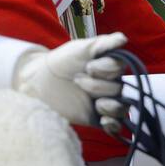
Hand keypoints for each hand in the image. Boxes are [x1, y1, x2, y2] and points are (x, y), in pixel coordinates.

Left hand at [13, 32, 128, 127]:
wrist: (41, 81)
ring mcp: (104, 102)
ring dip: (109, 106)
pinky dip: (112, 124)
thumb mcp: (81, 48)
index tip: (88, 66)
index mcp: (109, 67)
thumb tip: (123, 39)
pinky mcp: (96, 118)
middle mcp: (110, 85)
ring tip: (95, 103)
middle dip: (97, 86)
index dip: (106, 68)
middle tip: (77, 81)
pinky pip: (114, 126)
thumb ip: (104, 43)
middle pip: (119, 89)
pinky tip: (103, 120)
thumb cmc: (63, 61)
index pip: (120, 68)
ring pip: (120, 108)